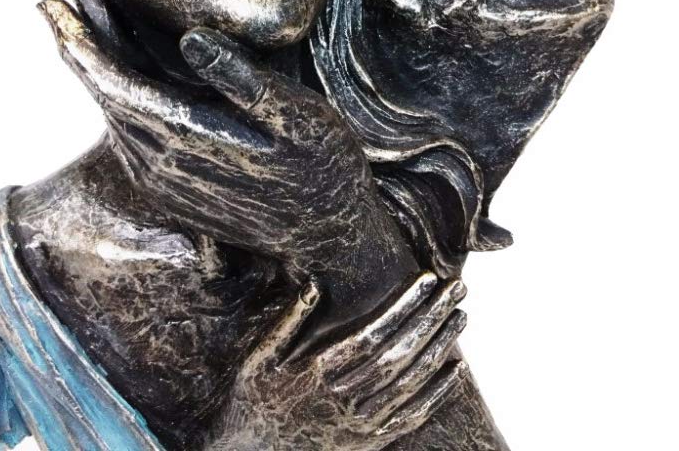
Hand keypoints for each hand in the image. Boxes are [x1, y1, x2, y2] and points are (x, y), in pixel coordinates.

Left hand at [38, 0, 411, 297]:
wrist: (327, 238)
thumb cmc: (322, 167)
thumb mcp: (300, 117)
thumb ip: (243, 79)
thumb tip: (191, 40)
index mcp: (185, 138)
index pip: (112, 82)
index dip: (79, 40)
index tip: (51, 4)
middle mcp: (159, 164)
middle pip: (102, 94)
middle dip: (76, 45)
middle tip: (52, 2)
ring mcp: (160, 179)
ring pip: (110, 113)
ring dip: (92, 68)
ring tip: (79, 25)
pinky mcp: (168, 187)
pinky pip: (127, 131)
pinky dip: (113, 95)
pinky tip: (117, 72)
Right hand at [206, 273, 468, 450]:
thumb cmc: (252, 398)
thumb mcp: (259, 357)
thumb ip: (288, 322)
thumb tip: (313, 285)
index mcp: (318, 372)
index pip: (372, 334)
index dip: (402, 307)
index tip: (425, 279)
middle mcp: (345, 399)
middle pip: (399, 354)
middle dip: (431, 318)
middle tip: (457, 287)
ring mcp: (360, 424)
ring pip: (411, 383)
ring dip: (439, 347)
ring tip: (461, 316)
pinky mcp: (368, 442)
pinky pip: (411, 418)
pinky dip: (437, 394)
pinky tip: (455, 368)